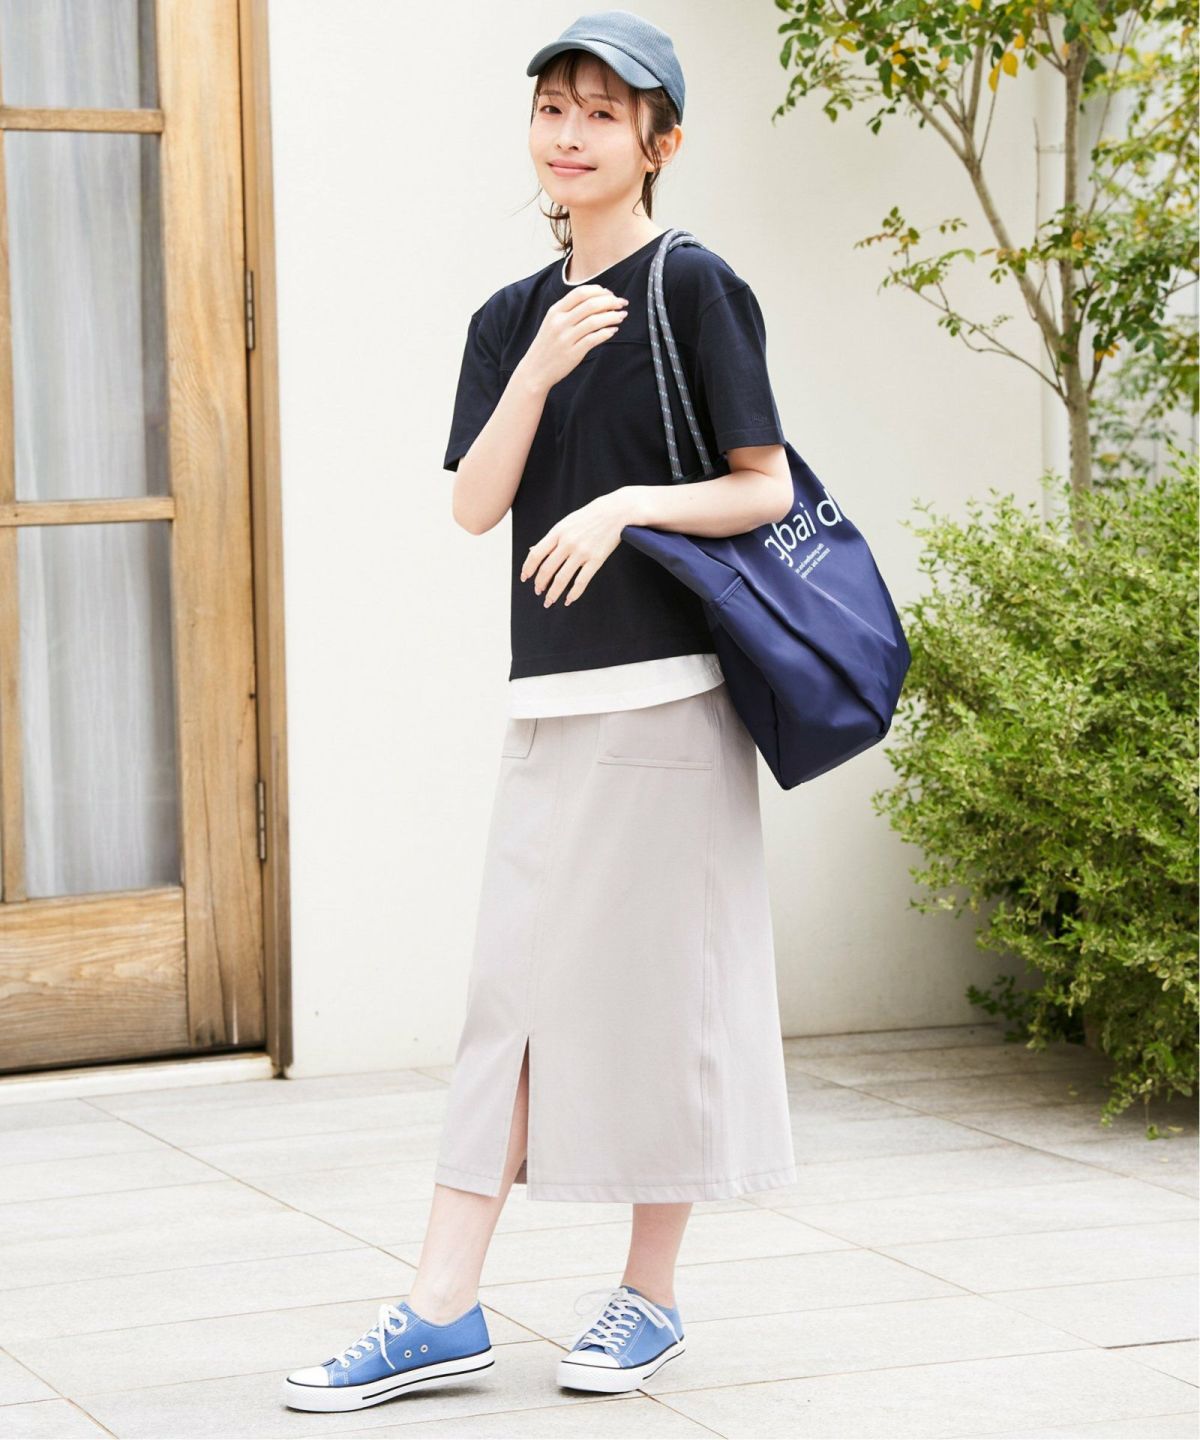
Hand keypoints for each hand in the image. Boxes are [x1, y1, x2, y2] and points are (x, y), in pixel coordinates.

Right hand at [515, 284, 629, 393]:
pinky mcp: (573, 353)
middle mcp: (560, 322)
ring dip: (612, 316)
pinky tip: (613, 330)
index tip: (611, 294)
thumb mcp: (552, 322)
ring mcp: (566, 338)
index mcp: (555, 311)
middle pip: (590, 304)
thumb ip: (570, 311)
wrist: (535, 370)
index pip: (580, 292)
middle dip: (611, 301)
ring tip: (621, 316)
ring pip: (594, 321)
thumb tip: (597, 300)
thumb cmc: (548, 345)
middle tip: (622, 303)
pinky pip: (594, 339)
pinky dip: (607, 332)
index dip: (599, 291)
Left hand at [520, 489, 635, 607]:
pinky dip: (573, 594)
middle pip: (547, 569)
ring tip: (549, 601)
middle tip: (538, 591)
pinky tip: (568, 600)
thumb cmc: (588, 518)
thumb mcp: (565, 523)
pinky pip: (581, 581)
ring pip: (562, 579)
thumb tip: (532, 552)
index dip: (528, 569)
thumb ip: (550, 539)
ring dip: (553, 593)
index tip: (525, 578)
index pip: (536, 555)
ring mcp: (582, 552)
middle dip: (540, 584)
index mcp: (557, 532)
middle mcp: (568, 543)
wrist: (614, 512)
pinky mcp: (596, 559)